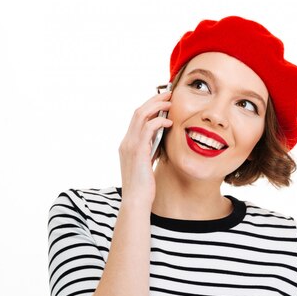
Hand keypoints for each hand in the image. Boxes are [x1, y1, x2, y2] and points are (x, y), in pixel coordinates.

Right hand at [118, 90, 171, 207]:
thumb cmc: (144, 187)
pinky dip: (159, 121)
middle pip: (138, 112)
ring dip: (157, 106)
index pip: (136, 118)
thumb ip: (150, 150)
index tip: (163, 101)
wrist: (136, 201)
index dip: (149, 106)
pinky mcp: (138, 151)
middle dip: (154, 100)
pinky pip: (148, 128)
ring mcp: (130, 146)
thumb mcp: (146, 164)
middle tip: (168, 94)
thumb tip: (160, 140)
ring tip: (170, 102)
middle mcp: (126, 142)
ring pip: (141, 115)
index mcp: (127, 144)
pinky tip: (169, 122)